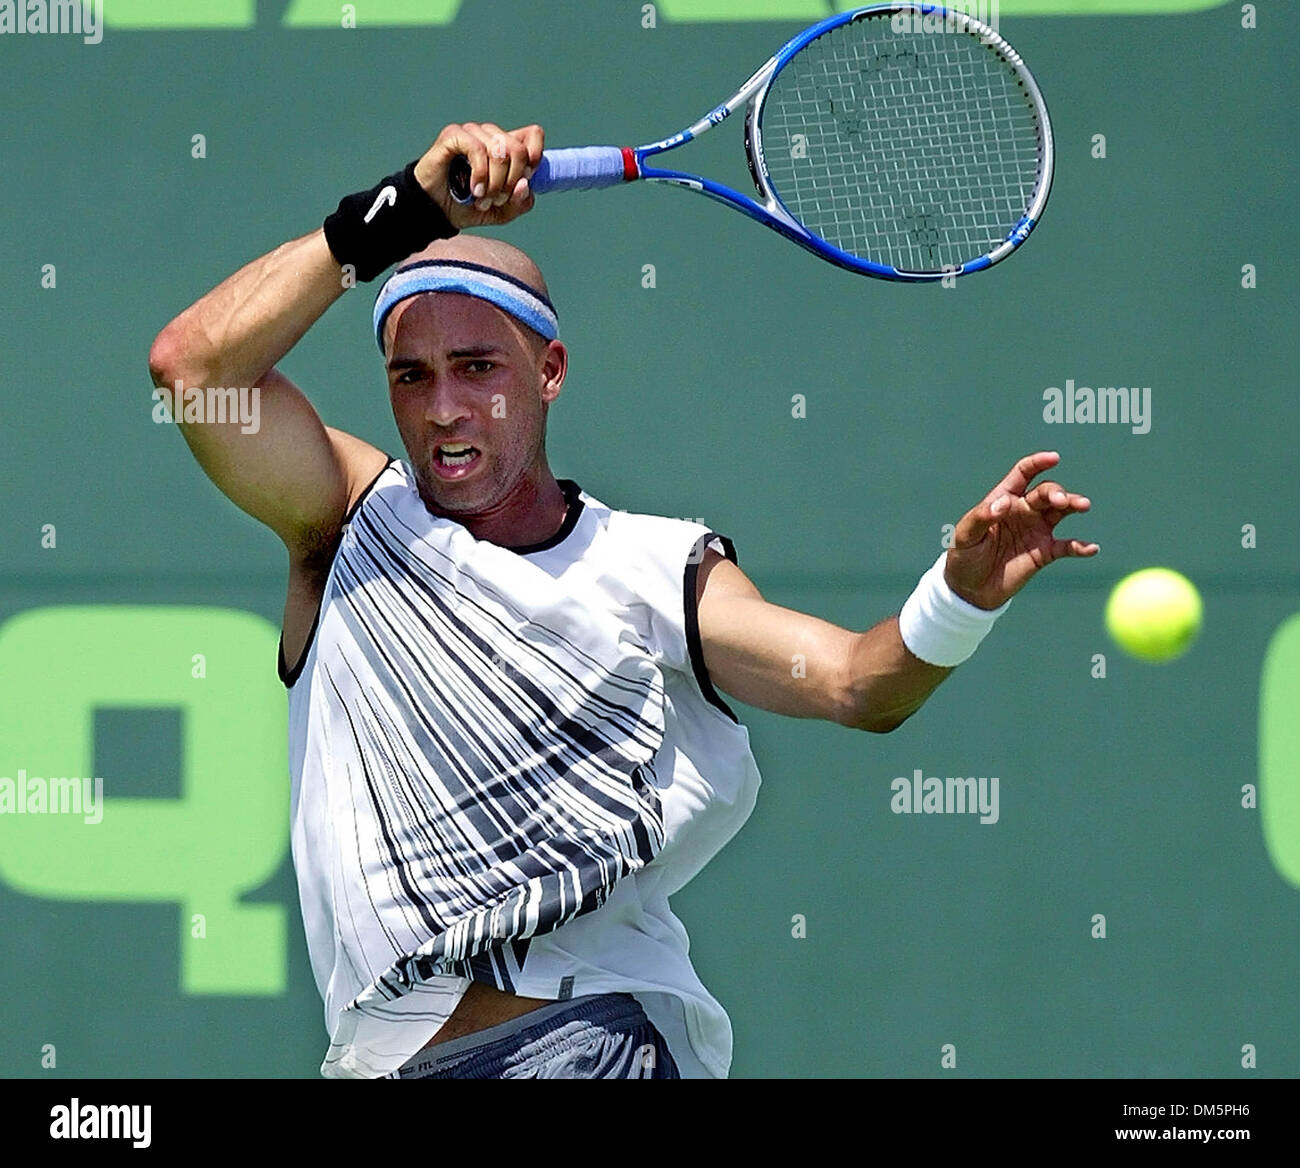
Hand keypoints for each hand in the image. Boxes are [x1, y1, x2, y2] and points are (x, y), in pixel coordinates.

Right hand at [413, 122, 543, 228]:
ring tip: (482, 199)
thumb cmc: (466, 206)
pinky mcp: (454, 135)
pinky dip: (480, 174)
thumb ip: (520, 202)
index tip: (524, 181)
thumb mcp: (501, 212)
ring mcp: (472, 133)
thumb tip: (525, 185)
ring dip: (494, 183)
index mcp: (505, 147)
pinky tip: (473, 190)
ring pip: (500, 150)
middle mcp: (490, 135)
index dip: (535, 157)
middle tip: (496, 199)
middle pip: (519, 149)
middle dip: (511, 181)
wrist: (435, 211)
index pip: (533, 134)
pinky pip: (477, 149)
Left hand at [944, 451, 1097, 609]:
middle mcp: (1023, 510)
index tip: (1053, 458)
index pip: (1023, 474)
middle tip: (1061, 501)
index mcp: (1003, 499)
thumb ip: (982, 517)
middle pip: (1045, 492)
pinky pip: (1067, 547)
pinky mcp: (1044, 553)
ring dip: (1073, 505)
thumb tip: (1003, 503)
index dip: (1038, 463)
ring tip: (1082, 505)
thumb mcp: (965, 536)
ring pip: (1061, 511)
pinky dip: (1080, 547)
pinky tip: (1091, 548)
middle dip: (1056, 492)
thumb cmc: (964, 556)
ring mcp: (1036, 530)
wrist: (970, 589)